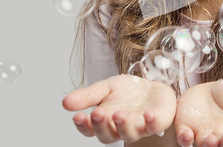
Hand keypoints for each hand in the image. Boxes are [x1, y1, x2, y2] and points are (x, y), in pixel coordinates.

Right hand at [62, 74, 176, 144]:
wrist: (151, 87)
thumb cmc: (127, 91)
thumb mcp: (105, 88)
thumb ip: (88, 96)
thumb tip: (65, 103)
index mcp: (105, 121)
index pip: (90, 129)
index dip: (84, 125)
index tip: (78, 116)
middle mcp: (120, 128)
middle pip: (108, 135)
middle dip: (102, 126)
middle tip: (97, 113)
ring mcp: (139, 127)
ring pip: (130, 134)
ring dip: (124, 126)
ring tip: (119, 114)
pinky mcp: (157, 121)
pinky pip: (154, 126)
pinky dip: (151, 122)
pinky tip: (148, 115)